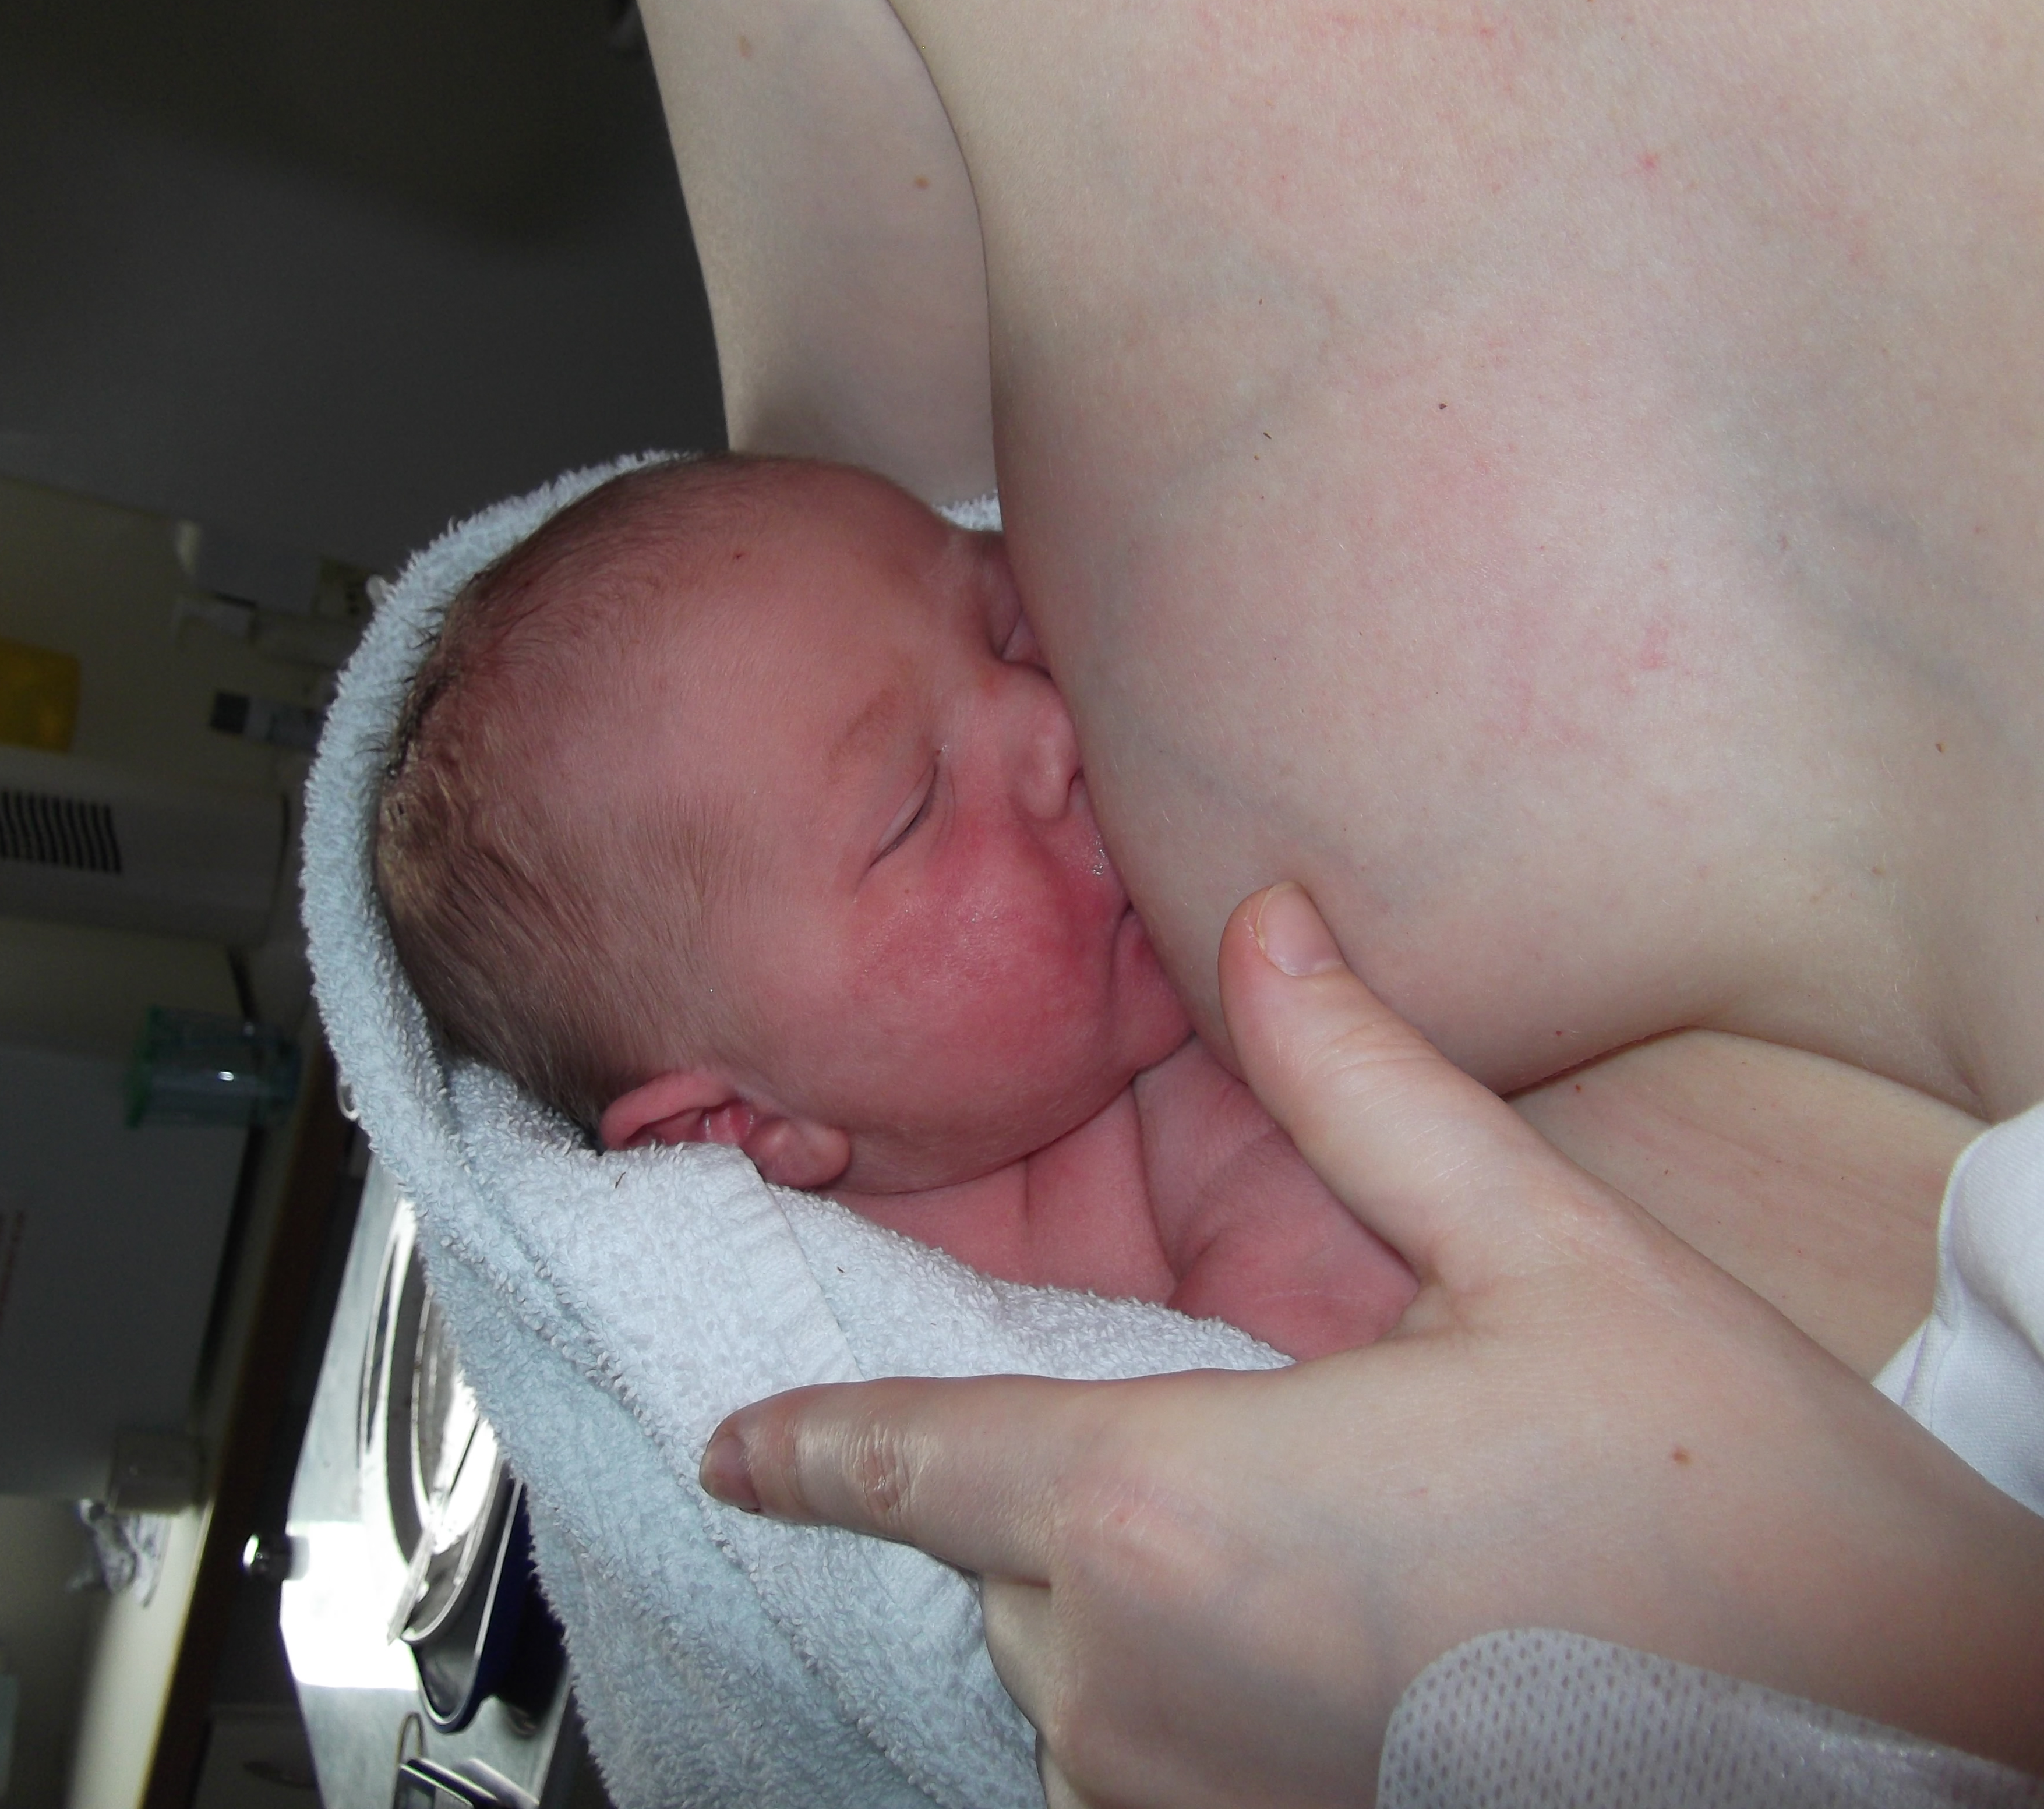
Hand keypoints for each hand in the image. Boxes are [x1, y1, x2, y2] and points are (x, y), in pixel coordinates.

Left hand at [700, 884, 2043, 1807]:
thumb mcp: (1542, 1257)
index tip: (734, 1447)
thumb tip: (1267, 919)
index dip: (810, 1444)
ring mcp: (1186, 1804)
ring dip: (1140, 1598)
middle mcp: (1135, 1687)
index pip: (909, 1461)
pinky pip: (1140, 1761)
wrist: (1905, 1745)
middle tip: (1244, 1447)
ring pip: (1072, 1672)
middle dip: (1072, 1488)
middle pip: (1008, 1559)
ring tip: (1325, 1556)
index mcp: (1165, 1514)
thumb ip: (1362, 1090)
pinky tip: (1334, 1643)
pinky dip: (1184, 1691)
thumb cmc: (1729, 1510)